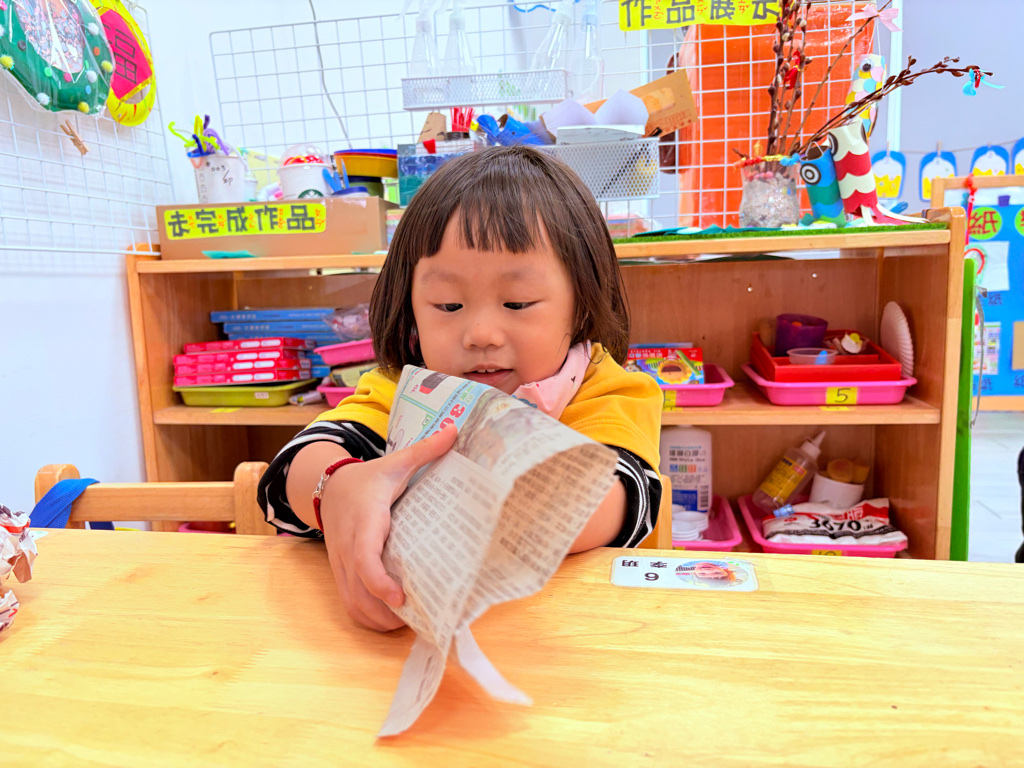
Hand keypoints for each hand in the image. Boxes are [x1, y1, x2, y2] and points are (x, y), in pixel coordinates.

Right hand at [319, 426, 457, 631]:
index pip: (363, 558)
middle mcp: (348, 548)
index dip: (378, 581)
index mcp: (364, 522)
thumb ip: (425, 450)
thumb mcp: (395, 463)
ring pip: (354, 605)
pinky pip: (350, 605)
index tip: (400, 596)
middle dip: (387, 612)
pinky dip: (369, 618)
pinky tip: (394, 618)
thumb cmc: (367, 479)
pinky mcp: (340, 574)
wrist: (328, 486)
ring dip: (380, 620)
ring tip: (413, 623)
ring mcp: (341, 565)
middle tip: (422, 618)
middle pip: (359, 593)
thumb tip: (455, 429)